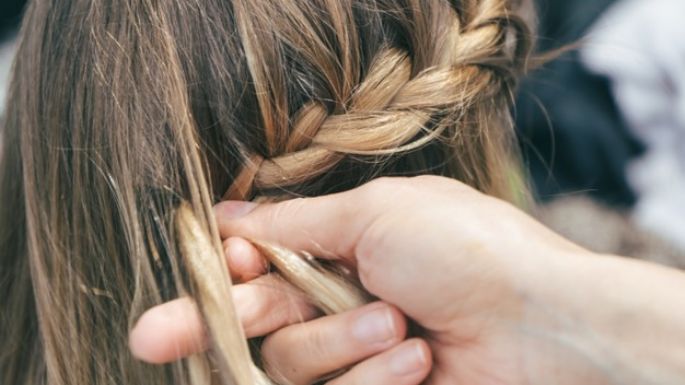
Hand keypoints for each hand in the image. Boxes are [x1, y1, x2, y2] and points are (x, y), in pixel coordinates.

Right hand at [213, 176, 684, 384]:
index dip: (219, 275)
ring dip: (338, 342)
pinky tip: (417, 356)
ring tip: (397, 323)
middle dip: (205, 326)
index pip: (254, 264)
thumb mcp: (375, 214)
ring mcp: (356, 351)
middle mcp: (339, 298)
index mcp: (338, 245)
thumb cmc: (465, 248)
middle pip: (251, 321)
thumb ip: (296, 221)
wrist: (542, 320)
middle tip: (150, 337)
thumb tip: (231, 213)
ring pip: (293, 362)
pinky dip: (371, 376)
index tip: (197, 279)